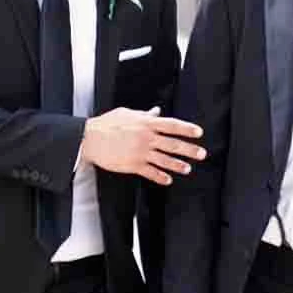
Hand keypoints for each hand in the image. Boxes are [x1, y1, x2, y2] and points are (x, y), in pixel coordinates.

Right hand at [81, 109, 204, 184]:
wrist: (90, 139)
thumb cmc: (106, 125)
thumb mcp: (127, 114)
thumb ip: (144, 114)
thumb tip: (156, 112)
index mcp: (145, 123)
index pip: (172, 125)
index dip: (187, 129)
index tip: (198, 133)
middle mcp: (146, 138)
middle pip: (173, 145)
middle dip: (189, 150)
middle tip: (202, 154)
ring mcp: (140, 153)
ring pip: (164, 160)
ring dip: (178, 165)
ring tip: (188, 168)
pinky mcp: (133, 165)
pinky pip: (151, 172)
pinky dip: (161, 177)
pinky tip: (168, 179)